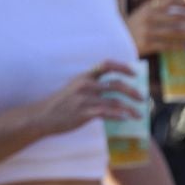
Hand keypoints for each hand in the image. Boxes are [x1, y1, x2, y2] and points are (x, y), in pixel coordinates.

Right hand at [21, 61, 142, 135]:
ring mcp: (84, 100)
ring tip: (139, 114)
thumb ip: (91, 84)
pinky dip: (118, 116)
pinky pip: (106, 113)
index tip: (134, 74)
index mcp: (84, 77)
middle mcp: (85, 85)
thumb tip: (115, 87)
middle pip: (116, 84)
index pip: (107, 65)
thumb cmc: (60, 103)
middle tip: (142, 98)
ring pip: (115, 102)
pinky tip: (125, 118)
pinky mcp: (83, 113)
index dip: (123, 67)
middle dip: (133, 91)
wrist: (42, 117)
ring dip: (130, 108)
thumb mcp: (73, 87)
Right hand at [127, 0, 184, 55]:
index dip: (184, 6)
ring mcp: (146, 31)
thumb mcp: (141, 14)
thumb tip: (180, 8)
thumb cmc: (131, 28)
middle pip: (176, 18)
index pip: (170, 4)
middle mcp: (147, 18)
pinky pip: (166, 45)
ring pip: (173, 32)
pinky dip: (179, 46)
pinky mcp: (145, 44)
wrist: (112, 42)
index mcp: (147, 8)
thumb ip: (157, 9)